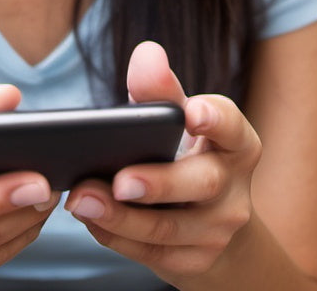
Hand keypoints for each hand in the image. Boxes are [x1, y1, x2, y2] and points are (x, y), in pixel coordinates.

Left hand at [64, 41, 261, 286]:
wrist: (213, 225)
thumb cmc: (186, 153)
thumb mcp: (177, 121)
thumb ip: (160, 91)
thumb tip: (147, 53)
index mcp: (235, 143)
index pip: (231, 126)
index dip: (215, 118)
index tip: (192, 112)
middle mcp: (233, 188)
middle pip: (202, 183)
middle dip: (159, 183)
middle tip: (119, 179)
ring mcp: (217, 231)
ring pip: (168, 226)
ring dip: (120, 216)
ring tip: (81, 198)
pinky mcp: (194, 262)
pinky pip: (150, 252)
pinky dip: (115, 235)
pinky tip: (89, 218)